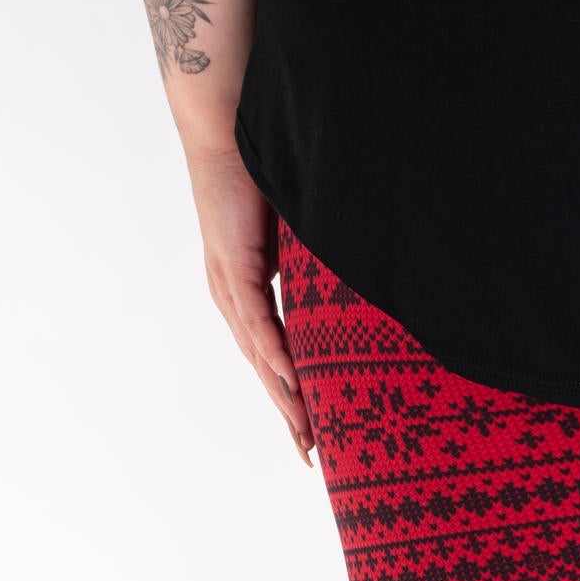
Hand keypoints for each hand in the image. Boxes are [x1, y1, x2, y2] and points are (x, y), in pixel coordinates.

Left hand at [182, 140, 313, 464]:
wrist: (228, 127)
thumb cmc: (262, 172)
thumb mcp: (298, 233)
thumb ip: (316, 263)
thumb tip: (351, 280)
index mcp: (247, 292)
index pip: (273, 356)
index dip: (294, 396)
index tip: (314, 433)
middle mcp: (233, 297)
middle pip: (264, 369)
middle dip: (289, 413)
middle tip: (311, 453)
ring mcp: (229, 283)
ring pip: (259, 353)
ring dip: (283, 394)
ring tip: (306, 430)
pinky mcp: (232, 263)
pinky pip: (256, 318)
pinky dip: (272, 351)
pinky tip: (289, 379)